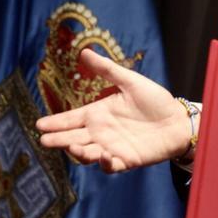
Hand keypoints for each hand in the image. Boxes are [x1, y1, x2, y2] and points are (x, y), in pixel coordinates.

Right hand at [36, 47, 190, 172]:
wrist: (178, 120)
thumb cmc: (156, 100)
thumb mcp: (131, 81)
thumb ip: (108, 70)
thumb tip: (84, 51)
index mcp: (99, 113)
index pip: (71, 119)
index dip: (56, 122)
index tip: (39, 124)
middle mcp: (101, 132)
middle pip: (74, 138)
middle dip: (59, 140)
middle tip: (44, 140)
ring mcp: (112, 147)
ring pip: (88, 154)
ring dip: (79, 152)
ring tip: (72, 146)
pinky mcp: (127, 160)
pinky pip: (111, 166)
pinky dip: (105, 164)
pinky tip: (103, 156)